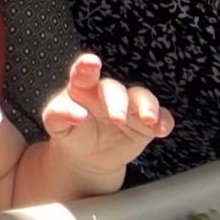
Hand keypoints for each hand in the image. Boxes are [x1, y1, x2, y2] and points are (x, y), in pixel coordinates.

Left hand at [40, 53, 174, 177]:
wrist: (87, 157)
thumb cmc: (70, 133)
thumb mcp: (56, 125)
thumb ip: (59, 115)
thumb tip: (77, 114)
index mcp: (82, 88)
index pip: (84, 73)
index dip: (87, 66)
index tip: (91, 63)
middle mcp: (107, 93)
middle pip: (115, 89)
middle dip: (118, 101)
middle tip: (117, 118)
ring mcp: (129, 106)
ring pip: (142, 97)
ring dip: (147, 106)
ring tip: (147, 119)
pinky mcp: (145, 123)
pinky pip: (161, 117)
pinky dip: (164, 121)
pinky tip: (160, 130)